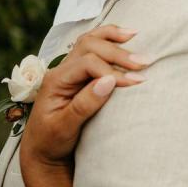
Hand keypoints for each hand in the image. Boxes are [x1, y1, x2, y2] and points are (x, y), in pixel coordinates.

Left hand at [20, 26, 146, 166]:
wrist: (43, 150)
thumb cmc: (51, 141)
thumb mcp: (64, 128)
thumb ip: (84, 105)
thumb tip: (109, 81)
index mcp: (55, 81)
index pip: (87, 64)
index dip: (113, 70)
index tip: (135, 82)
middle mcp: (61, 70)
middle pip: (90, 46)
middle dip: (118, 53)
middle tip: (144, 63)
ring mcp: (69, 69)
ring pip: (90, 40)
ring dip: (114, 38)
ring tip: (136, 35)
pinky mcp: (79, 73)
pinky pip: (92, 47)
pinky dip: (108, 38)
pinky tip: (125, 36)